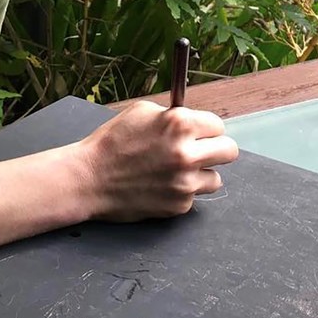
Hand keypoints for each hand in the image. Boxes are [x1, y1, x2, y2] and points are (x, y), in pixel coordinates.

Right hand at [74, 101, 237, 221]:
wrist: (88, 179)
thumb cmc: (110, 144)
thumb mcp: (140, 112)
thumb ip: (172, 114)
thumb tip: (192, 120)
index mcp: (180, 125)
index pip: (218, 125)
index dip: (206, 128)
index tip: (198, 133)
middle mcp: (187, 154)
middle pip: (230, 151)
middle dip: (215, 149)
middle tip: (200, 151)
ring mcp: (185, 183)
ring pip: (216, 178)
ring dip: (200, 174)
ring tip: (176, 171)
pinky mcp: (179, 205)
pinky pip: (193, 197)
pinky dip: (181, 192)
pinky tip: (160, 185)